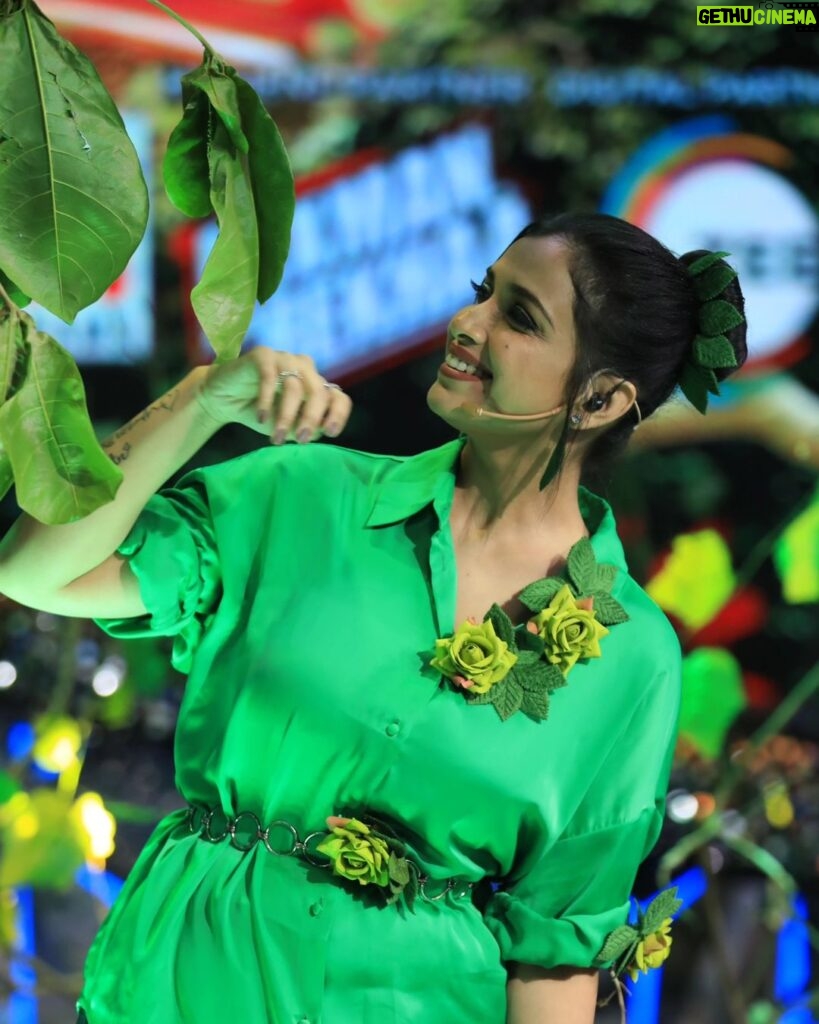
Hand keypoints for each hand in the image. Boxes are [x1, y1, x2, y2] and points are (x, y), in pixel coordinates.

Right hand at [194, 348, 351, 444]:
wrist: (223, 399)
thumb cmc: (260, 414)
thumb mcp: (286, 427)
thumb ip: (303, 428)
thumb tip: (319, 432)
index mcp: (316, 386)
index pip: (338, 397)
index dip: (338, 414)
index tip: (329, 432)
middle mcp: (305, 370)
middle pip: (319, 392)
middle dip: (311, 418)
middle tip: (300, 440)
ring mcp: (285, 359)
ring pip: (295, 386)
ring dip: (286, 415)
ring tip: (276, 437)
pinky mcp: (263, 355)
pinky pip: (270, 376)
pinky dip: (266, 400)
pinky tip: (261, 417)